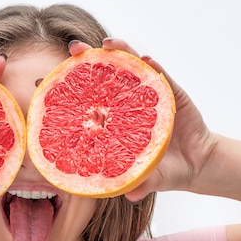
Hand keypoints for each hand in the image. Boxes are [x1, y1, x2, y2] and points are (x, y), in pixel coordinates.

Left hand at [70, 39, 217, 201]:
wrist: (196, 164)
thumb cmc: (163, 171)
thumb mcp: (150, 180)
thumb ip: (142, 184)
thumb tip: (131, 197)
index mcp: (113, 122)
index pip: (85, 101)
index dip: (65, 90)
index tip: (43, 80)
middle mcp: (126, 105)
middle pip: (104, 77)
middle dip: (87, 60)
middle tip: (74, 48)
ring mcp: (149, 96)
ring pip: (131, 69)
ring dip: (121, 53)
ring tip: (108, 44)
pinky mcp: (172, 94)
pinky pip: (161, 77)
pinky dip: (154, 68)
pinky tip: (147, 60)